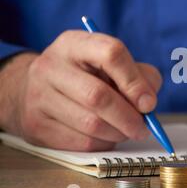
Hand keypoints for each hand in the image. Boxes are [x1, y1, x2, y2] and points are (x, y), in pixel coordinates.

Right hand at [0, 31, 161, 150]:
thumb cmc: (87, 75)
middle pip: (98, 96)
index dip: (135, 81)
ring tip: (127, 130)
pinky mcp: (36, 125)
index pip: (111, 54)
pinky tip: (107, 136)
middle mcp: (51, 66)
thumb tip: (148, 102)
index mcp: (75, 43)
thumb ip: (140, 76)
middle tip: (144, 128)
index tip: (149, 103)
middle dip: (128, 117)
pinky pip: (80, 142)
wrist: (36, 89)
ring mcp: (39, 96)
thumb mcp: (112, 64)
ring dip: (118, 133)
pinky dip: (103, 143)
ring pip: (90, 124)